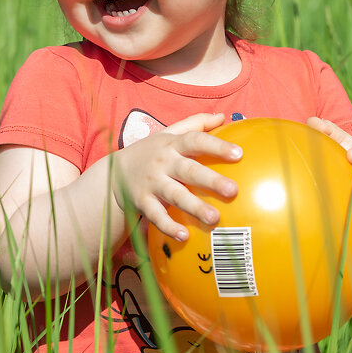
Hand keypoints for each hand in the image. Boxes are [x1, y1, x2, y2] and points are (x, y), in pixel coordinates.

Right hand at [111, 112, 242, 241]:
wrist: (113, 172)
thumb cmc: (152, 152)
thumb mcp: (169, 134)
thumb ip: (196, 123)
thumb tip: (224, 115)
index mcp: (172, 144)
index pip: (195, 140)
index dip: (216, 146)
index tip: (238, 154)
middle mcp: (162, 162)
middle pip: (189, 170)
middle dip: (210, 180)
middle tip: (233, 190)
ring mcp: (152, 183)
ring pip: (175, 196)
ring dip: (194, 207)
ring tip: (215, 218)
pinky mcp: (142, 202)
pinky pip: (156, 216)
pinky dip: (169, 226)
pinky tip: (184, 236)